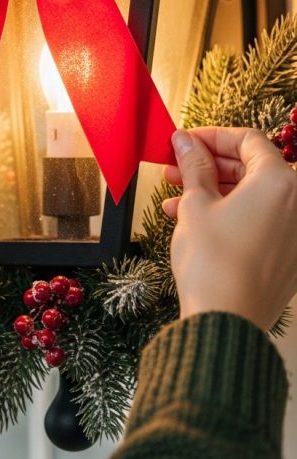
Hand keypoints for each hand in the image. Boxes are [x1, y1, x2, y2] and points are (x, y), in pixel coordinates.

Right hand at [162, 127, 296, 330]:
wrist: (225, 322)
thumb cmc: (213, 263)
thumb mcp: (196, 203)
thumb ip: (195, 166)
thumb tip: (186, 141)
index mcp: (280, 182)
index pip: (248, 140)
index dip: (212, 137)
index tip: (186, 141)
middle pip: (252, 168)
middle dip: (210, 166)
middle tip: (176, 167)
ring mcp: (296, 232)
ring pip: (253, 197)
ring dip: (214, 192)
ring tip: (175, 198)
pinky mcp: (289, 257)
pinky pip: (259, 221)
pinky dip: (230, 215)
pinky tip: (192, 220)